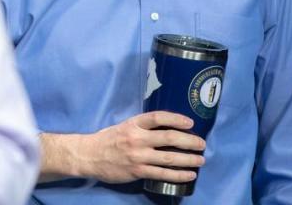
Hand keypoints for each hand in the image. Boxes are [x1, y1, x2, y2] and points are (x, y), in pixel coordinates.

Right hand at [75, 111, 205, 183]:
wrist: (89, 156)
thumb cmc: (108, 140)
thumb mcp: (123, 126)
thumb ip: (141, 127)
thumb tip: (164, 128)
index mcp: (133, 124)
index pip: (158, 117)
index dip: (176, 119)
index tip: (190, 123)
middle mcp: (137, 138)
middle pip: (169, 138)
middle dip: (189, 141)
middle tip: (202, 144)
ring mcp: (138, 156)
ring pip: (169, 158)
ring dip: (188, 159)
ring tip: (200, 160)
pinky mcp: (138, 171)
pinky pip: (163, 174)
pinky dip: (179, 175)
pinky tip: (189, 174)